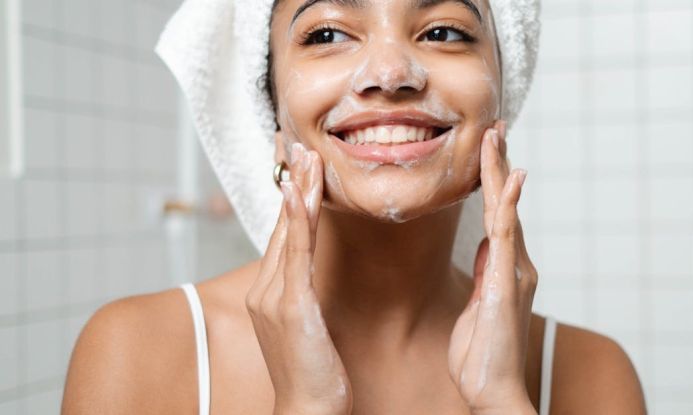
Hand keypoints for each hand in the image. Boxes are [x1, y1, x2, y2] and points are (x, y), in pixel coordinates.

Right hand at [245, 143, 352, 414]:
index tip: (296, 163)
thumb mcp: (306, 325)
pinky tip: (299, 194)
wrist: (307, 409)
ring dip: (297, 190)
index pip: (283, 233)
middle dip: (291, 181)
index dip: (290, 196)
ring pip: (288, 231)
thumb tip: (311, 271)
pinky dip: (297, 220)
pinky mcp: (291, 306)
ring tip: (306, 156)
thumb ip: (304, 292)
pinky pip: (296, 254)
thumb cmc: (312, 372)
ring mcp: (274, 296)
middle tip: (297, 144)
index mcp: (270, 291)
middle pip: (282, 224)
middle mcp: (266, 288)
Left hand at [448, 121, 538, 414]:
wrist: (493, 389)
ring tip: (496, 137)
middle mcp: (515, 263)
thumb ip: (487, 273)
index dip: (493, 181)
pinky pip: (506, 234)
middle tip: (496, 128)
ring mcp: (513, 270)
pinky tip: (509, 178)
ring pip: (505, 210)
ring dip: (500, 172)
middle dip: (499, 165)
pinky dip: (507, 204)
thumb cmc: (483, 355)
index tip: (489, 150)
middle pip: (504, 204)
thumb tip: (488, 246)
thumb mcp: (479, 305)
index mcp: (504, 268)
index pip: (497, 214)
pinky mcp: (506, 281)